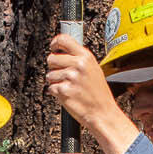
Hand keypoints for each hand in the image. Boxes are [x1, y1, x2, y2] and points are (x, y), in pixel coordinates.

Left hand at [45, 36, 135, 153]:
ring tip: (69, 87)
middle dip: (54, 68)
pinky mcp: (64, 90)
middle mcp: (78, 64)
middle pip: (51, 58)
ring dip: (55, 82)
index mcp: (86, 56)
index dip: (55, 43)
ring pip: (49, 74)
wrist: (103, 113)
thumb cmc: (98, 94)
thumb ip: (79, 58)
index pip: (63, 40)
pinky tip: (68, 95)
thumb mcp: (94, 69)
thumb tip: (62, 50)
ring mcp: (71, 77)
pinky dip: (56, 93)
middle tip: (65, 76)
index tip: (53, 48)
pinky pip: (50, 88)